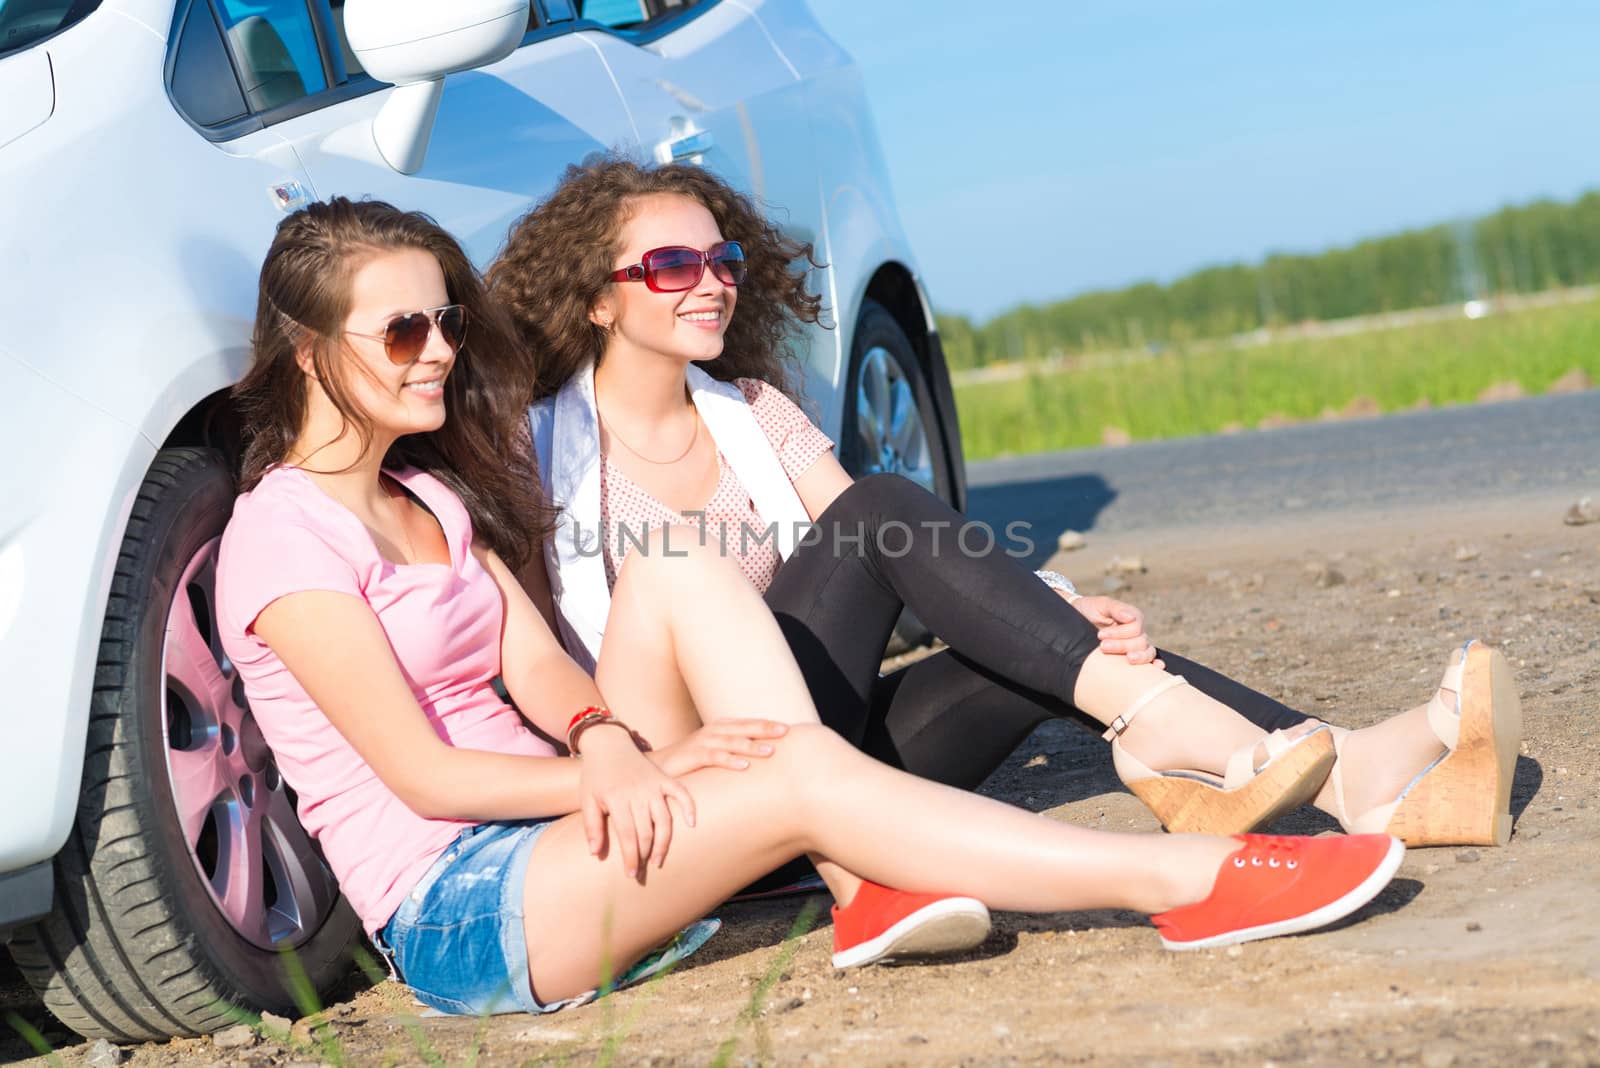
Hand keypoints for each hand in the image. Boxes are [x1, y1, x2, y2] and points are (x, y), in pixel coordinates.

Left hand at [577, 726, 694, 878]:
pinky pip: (681, 792)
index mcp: (618, 799)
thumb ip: (591, 826)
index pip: (628, 836)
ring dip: (663, 843)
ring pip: (664, 819)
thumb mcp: (587, 799)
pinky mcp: (664, 778)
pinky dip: (688, 806)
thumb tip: (595, 854)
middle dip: (645, 855)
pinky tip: (691, 823)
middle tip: (643, 872)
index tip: (631, 874)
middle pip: (647, 832)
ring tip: (658, 859)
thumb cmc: (595, 775)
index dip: (631, 857)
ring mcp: (653, 785)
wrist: (608, 743)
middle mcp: (638, 793)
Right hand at [648, 719, 789, 777]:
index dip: (767, 724)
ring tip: (770, 751)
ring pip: (731, 742)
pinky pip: (713, 757)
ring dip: (751, 746)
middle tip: (786, 732)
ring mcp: (702, 742)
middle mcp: (713, 731)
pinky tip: (743, 766)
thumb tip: (760, 757)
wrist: (659, 766)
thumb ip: (734, 752)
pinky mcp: (692, 756)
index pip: (747, 724)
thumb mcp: (715, 753)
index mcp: (720, 728)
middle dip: (765, 729)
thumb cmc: (690, 761)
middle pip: (743, 728)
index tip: (788, 728)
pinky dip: (729, 760)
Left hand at [1068, 595, 1162, 666]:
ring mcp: (1135, 645)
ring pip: (1147, 653)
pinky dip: (1154, 665)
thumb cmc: (1089, 610)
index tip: (1100, 635)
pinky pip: (1149, 661)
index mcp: (1132, 618)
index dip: (1120, 633)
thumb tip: (1130, 618)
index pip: (1136, 628)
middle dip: (1122, 646)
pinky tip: (1156, 668)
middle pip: (1141, 642)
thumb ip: (1116, 608)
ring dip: (1137, 657)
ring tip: (1124, 660)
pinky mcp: (1130, 657)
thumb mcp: (1100, 605)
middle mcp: (1137, 632)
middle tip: (1102, 646)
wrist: (1073, 623)